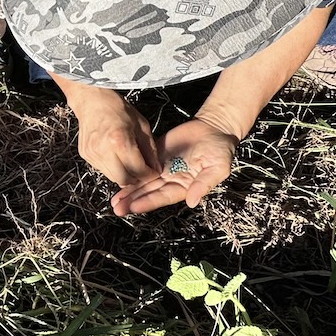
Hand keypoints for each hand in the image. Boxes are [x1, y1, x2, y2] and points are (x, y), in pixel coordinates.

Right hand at [62, 83, 159, 187]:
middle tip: (142, 170)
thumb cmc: (116, 108)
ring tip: (129, 161)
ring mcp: (93, 154)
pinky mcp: (86, 156)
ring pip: (113, 177)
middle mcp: (104, 150)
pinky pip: (103, 170)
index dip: (149, 174)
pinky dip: (113, 167)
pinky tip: (116, 155)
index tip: (153, 171)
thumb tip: (156, 167)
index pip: (138, 170)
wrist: (91, 100)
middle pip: (124, 180)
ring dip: (124, 174)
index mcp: (120, 141)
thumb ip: (150, 149)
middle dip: (136, 178)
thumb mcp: (141, 125)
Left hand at [110, 117, 237, 215]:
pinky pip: (141, 165)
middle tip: (117, 208)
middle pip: (149, 193)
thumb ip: (204, 184)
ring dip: (128, 191)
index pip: (163, 197)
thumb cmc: (220, 149)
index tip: (134, 207)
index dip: (148, 202)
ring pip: (143, 181)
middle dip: (133, 201)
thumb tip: (192, 201)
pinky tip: (118, 177)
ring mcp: (163, 168)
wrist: (213, 127)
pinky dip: (130, 172)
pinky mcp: (157, 155)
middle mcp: (172, 180)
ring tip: (114, 201)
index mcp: (185, 186)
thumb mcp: (218, 167)